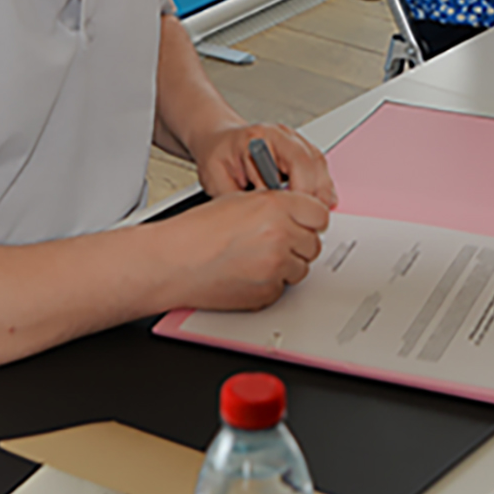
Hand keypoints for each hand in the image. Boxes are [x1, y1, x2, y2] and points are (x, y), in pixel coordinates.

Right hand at [161, 189, 330, 310]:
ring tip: (257, 258)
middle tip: (276, 241)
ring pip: (302, 268)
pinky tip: (248, 273)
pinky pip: (283, 287)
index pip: (320, 214)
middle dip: (298, 243)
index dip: (310, 219)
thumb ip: (275, 204)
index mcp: (275, 206)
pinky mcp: (267, 293)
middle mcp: (280, 235)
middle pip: (314, 243)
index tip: (303, 222)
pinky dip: (270, 283)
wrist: (173, 262)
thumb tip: (296, 212)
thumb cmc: (197, 231)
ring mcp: (275, 266)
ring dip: (286, 264)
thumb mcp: (239, 200)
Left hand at [191, 121, 337, 209]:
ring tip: (312, 216)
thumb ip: (239, 199)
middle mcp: (282, 135)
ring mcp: (294, 140)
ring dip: (320, 192)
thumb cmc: (217, 156)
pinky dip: (320, 187)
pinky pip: (319, 167)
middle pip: (313, 163)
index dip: (300, 193)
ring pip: (320, 165)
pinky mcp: (301, 149)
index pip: (295, 163)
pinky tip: (314, 204)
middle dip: (314, 196)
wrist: (218, 140)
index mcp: (260, 138)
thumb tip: (258, 220)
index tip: (295, 215)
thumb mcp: (217, 179)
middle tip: (308, 221)